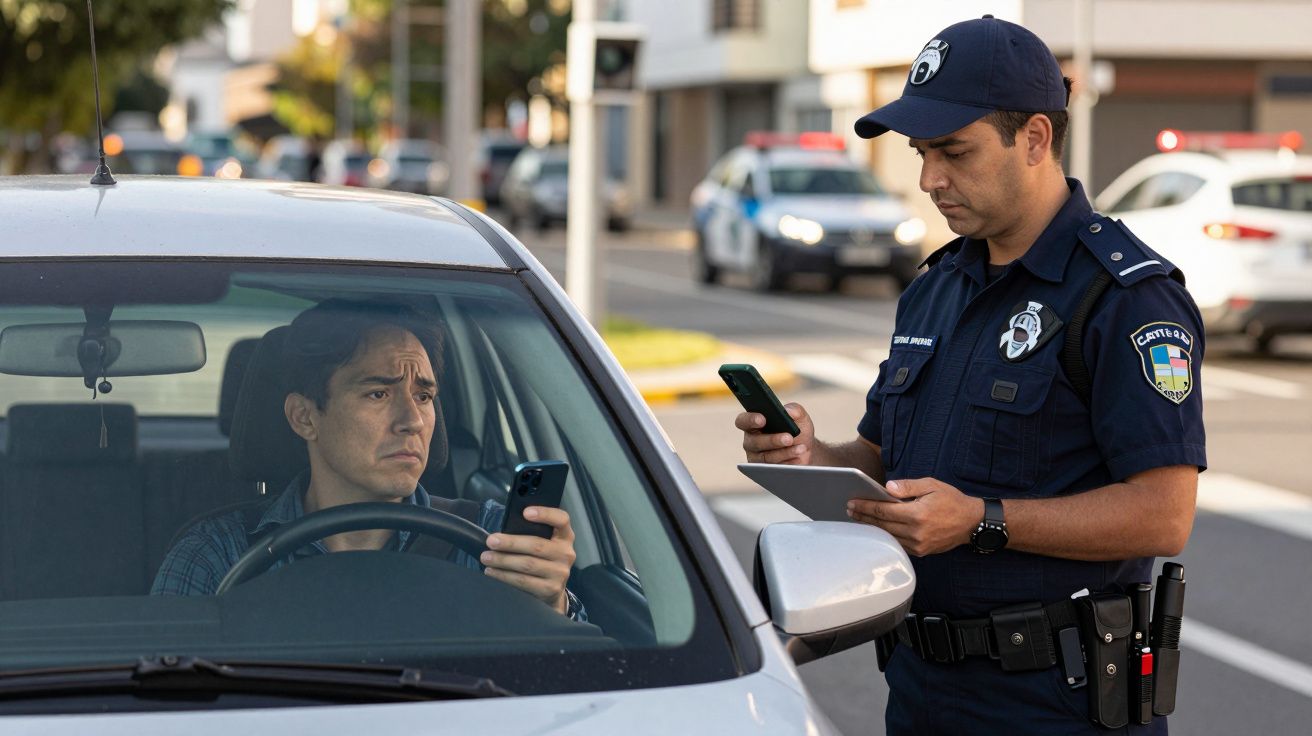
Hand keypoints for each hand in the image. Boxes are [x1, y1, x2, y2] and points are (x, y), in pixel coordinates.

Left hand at [480, 506, 576, 613]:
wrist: (552, 589)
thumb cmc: (542, 559)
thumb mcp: (544, 543)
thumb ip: (532, 534)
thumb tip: (503, 532)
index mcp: (565, 536)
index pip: (561, 520)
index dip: (545, 514)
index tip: (525, 512)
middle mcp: (566, 553)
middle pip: (537, 545)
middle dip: (511, 543)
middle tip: (491, 541)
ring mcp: (560, 572)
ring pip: (527, 564)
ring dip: (503, 560)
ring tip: (486, 557)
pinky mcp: (551, 589)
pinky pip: (523, 581)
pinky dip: (504, 576)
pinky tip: (492, 571)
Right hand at [735, 403, 814, 464]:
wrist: (804, 448)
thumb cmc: (797, 429)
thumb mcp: (799, 416)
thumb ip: (795, 409)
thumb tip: (788, 411)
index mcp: (753, 423)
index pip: (743, 421)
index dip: (750, 420)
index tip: (762, 419)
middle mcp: (751, 441)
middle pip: (755, 442)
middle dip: (773, 440)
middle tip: (789, 438)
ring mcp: (756, 457)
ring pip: (766, 457)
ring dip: (785, 453)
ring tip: (800, 448)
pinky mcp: (765, 471)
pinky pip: (773, 469)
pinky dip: (788, 463)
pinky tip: (798, 458)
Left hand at [845, 477, 984, 556]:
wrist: (972, 523)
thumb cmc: (952, 501)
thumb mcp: (931, 485)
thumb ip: (907, 487)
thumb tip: (887, 488)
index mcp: (918, 514)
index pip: (883, 511)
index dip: (866, 506)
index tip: (852, 502)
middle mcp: (916, 532)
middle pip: (882, 525)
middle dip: (864, 517)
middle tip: (850, 510)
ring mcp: (918, 545)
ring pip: (888, 536)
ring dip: (872, 527)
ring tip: (859, 518)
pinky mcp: (921, 552)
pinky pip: (898, 543)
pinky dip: (886, 535)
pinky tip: (877, 528)